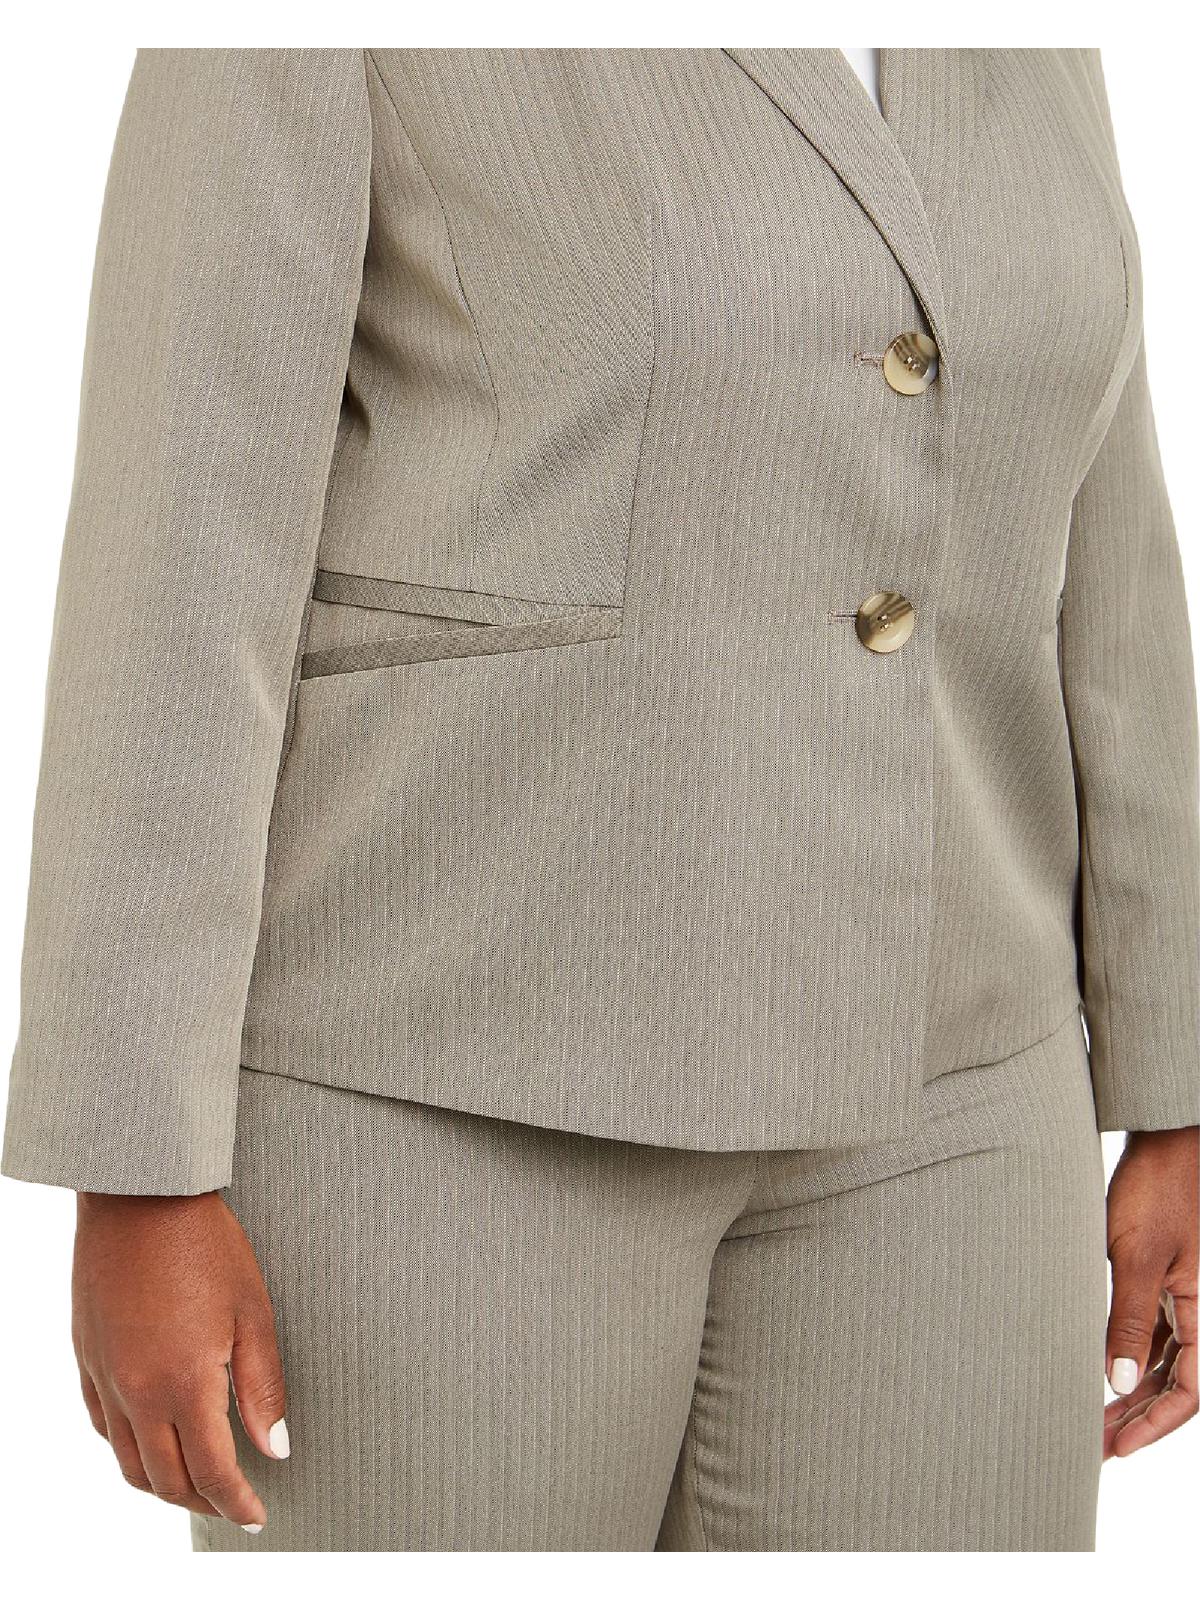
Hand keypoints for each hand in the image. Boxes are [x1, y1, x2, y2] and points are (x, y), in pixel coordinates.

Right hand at [72, 1190, 287, 1531]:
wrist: (139, 1195)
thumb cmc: (203, 1243)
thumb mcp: (253, 1312)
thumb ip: (263, 1387)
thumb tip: (276, 1447)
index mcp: (183, 1384)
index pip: (211, 1472)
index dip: (236, 1503)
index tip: (256, 1516)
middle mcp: (136, 1392)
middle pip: (165, 1479)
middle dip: (202, 1501)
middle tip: (232, 1503)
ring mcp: (105, 1376)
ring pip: (127, 1462)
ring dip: (162, 1483)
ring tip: (195, 1482)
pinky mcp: (86, 1356)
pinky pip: (102, 1424)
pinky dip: (128, 1447)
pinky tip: (151, 1437)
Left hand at [1104, 1126, 1197, 1459]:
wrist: (1166, 1140)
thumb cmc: (1159, 1188)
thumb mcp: (1136, 1255)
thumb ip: (1128, 1317)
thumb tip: (1118, 1380)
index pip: (1190, 1390)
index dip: (1155, 1424)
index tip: (1118, 1446)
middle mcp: (1199, 1310)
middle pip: (1175, 1381)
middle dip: (1137, 1416)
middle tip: (1095, 1444)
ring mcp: (1182, 1294)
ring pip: (1161, 1359)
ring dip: (1130, 1389)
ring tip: (1090, 1416)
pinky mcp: (1163, 1276)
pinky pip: (1152, 1330)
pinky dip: (1129, 1353)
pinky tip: (1098, 1367)